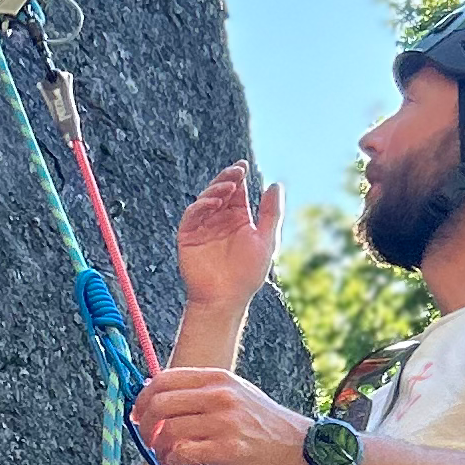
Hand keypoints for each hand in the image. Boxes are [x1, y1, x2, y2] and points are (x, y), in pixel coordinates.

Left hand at [133, 366, 310, 464]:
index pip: (164, 379)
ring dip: (160, 449)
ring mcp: (224, 422)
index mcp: (218, 378)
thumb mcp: (238, 395)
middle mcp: (220, 395)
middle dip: (146, 425)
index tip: (139, 415)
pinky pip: (184, 454)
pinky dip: (174, 464)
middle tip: (149, 440)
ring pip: (169, 431)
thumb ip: (204, 393)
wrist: (305, 449)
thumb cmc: (268, 426)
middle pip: (161, 404)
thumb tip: (164, 399)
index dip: (143, 398)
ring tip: (168, 458)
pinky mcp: (229, 449)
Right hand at [175, 163, 283, 321]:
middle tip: (236, 172)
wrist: (225, 297)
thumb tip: (275, 185)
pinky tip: (214, 203)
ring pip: (206, 199)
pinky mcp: (189, 235)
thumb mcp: (266, 239)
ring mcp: (204, 226)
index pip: (238, 192)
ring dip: (216, 189)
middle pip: (221, 191)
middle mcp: (220, 219)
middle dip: (228, 179)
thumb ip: (271, 212)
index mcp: (238, 219)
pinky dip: (202, 206)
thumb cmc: (248, 274)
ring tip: (229, 187)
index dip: (239, 177)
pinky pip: (193, 215)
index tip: (244, 167)